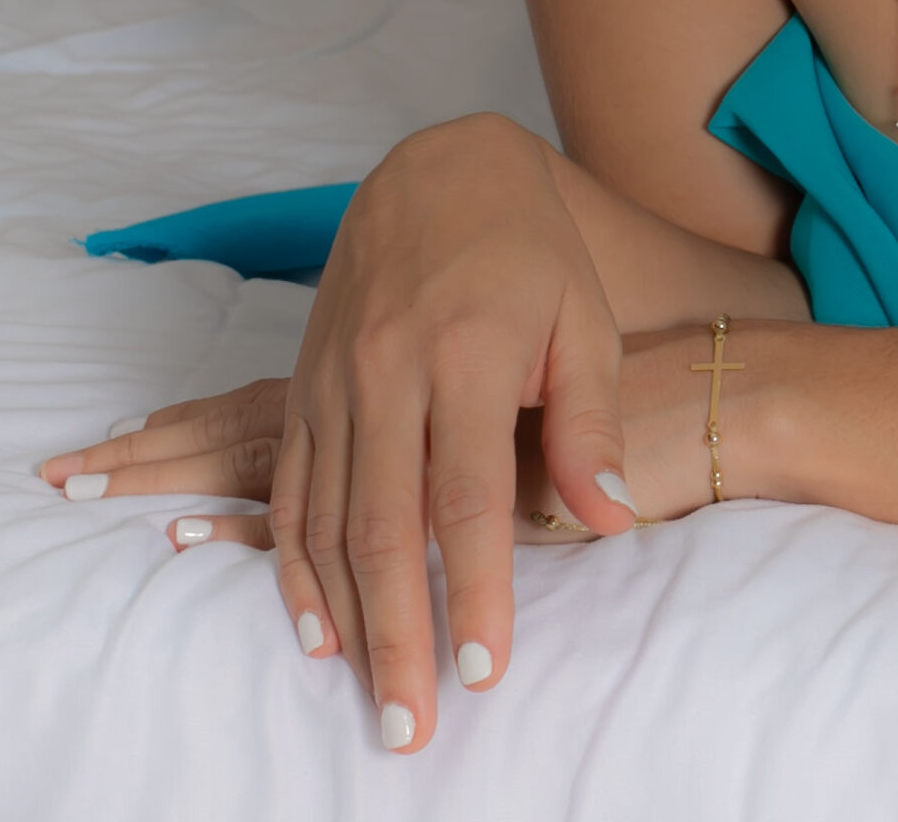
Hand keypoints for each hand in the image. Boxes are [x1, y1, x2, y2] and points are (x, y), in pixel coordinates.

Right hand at [34, 311, 767, 749]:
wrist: (440, 171)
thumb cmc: (531, 252)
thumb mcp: (585, 320)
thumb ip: (590, 420)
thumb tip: (612, 517)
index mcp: (466, 357)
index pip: (468, 499)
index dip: (475, 590)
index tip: (484, 671)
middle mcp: (386, 375)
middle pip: (384, 530)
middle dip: (398, 636)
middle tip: (412, 725)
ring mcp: (333, 382)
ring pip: (324, 522)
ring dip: (344, 619)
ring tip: (372, 696)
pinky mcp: (303, 386)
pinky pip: (285, 491)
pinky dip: (291, 567)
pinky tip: (315, 627)